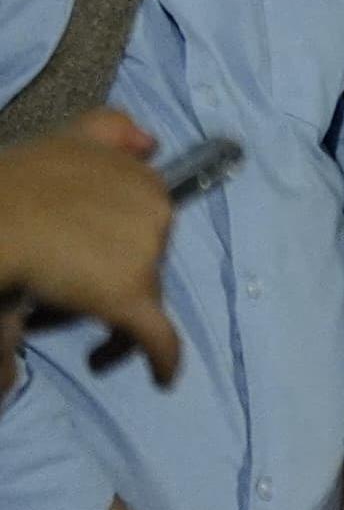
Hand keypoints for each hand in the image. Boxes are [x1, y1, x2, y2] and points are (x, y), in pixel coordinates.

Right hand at [0, 107, 180, 388]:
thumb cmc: (15, 183)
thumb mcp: (65, 137)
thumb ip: (110, 130)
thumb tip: (153, 144)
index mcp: (143, 178)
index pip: (144, 221)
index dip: (113, 244)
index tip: (83, 258)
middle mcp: (155, 211)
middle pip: (138, 260)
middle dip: (98, 277)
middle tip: (50, 288)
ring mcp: (146, 254)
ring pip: (136, 297)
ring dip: (99, 312)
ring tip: (50, 320)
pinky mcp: (131, 296)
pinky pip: (158, 337)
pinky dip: (161, 359)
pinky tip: (161, 379)